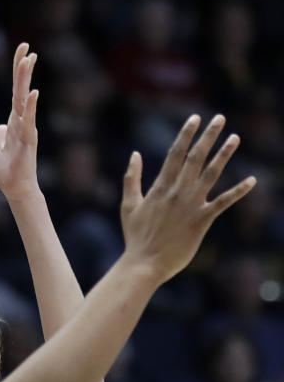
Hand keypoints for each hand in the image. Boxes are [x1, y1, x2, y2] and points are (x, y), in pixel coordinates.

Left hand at [0, 42, 39, 205]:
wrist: (16, 189)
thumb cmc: (10, 171)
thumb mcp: (0, 149)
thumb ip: (0, 136)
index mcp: (15, 120)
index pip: (17, 91)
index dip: (18, 71)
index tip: (23, 49)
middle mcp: (22, 121)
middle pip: (21, 90)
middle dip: (22, 69)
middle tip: (26, 46)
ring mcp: (26, 130)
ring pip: (25, 101)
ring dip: (26, 81)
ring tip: (29, 60)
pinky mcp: (27, 142)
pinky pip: (28, 121)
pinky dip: (31, 107)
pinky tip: (34, 93)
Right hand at [120, 115, 255, 283]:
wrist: (144, 263)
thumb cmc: (136, 236)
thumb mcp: (128, 205)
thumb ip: (132, 178)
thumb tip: (135, 154)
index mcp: (160, 186)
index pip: (176, 153)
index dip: (186, 134)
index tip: (195, 118)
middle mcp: (178, 191)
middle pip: (196, 157)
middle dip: (208, 136)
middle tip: (220, 118)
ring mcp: (191, 205)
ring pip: (211, 173)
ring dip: (224, 154)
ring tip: (235, 138)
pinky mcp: (202, 221)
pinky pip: (223, 202)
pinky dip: (238, 191)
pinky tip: (252, 180)